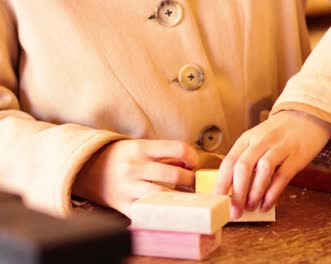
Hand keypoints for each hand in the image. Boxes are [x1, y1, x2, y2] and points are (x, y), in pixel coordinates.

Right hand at [72, 139, 198, 215]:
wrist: (87, 169)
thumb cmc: (121, 158)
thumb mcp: (141, 147)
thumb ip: (165, 154)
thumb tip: (190, 165)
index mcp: (141, 148)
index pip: (178, 148)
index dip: (192, 156)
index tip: (193, 163)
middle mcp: (134, 167)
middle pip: (175, 175)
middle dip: (191, 180)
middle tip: (193, 183)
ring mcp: (128, 187)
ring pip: (165, 195)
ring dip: (181, 198)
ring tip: (185, 196)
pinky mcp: (123, 205)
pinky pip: (149, 211)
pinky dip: (161, 211)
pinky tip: (168, 208)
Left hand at [215, 111, 330, 218]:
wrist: (307, 116)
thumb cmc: (278, 134)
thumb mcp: (257, 140)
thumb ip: (247, 160)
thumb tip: (235, 190)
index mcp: (247, 139)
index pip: (229, 161)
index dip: (221, 183)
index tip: (216, 201)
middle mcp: (261, 141)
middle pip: (243, 166)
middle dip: (237, 192)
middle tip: (234, 211)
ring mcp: (279, 147)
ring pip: (263, 170)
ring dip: (255, 192)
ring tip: (250, 208)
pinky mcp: (296, 156)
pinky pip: (283, 176)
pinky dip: (273, 192)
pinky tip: (267, 204)